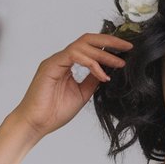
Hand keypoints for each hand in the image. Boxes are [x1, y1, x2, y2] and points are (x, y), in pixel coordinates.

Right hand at [13, 32, 131, 138]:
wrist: (37, 124)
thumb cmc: (54, 112)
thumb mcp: (82, 94)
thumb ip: (92, 80)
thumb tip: (107, 71)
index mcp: (68, 64)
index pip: (89, 47)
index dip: (108, 46)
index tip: (126, 52)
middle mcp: (61, 58)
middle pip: (87, 40)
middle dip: (110, 41)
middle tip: (128, 47)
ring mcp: (56, 60)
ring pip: (83, 46)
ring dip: (103, 53)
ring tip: (119, 63)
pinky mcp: (51, 65)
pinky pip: (74, 55)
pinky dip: (91, 63)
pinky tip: (102, 73)